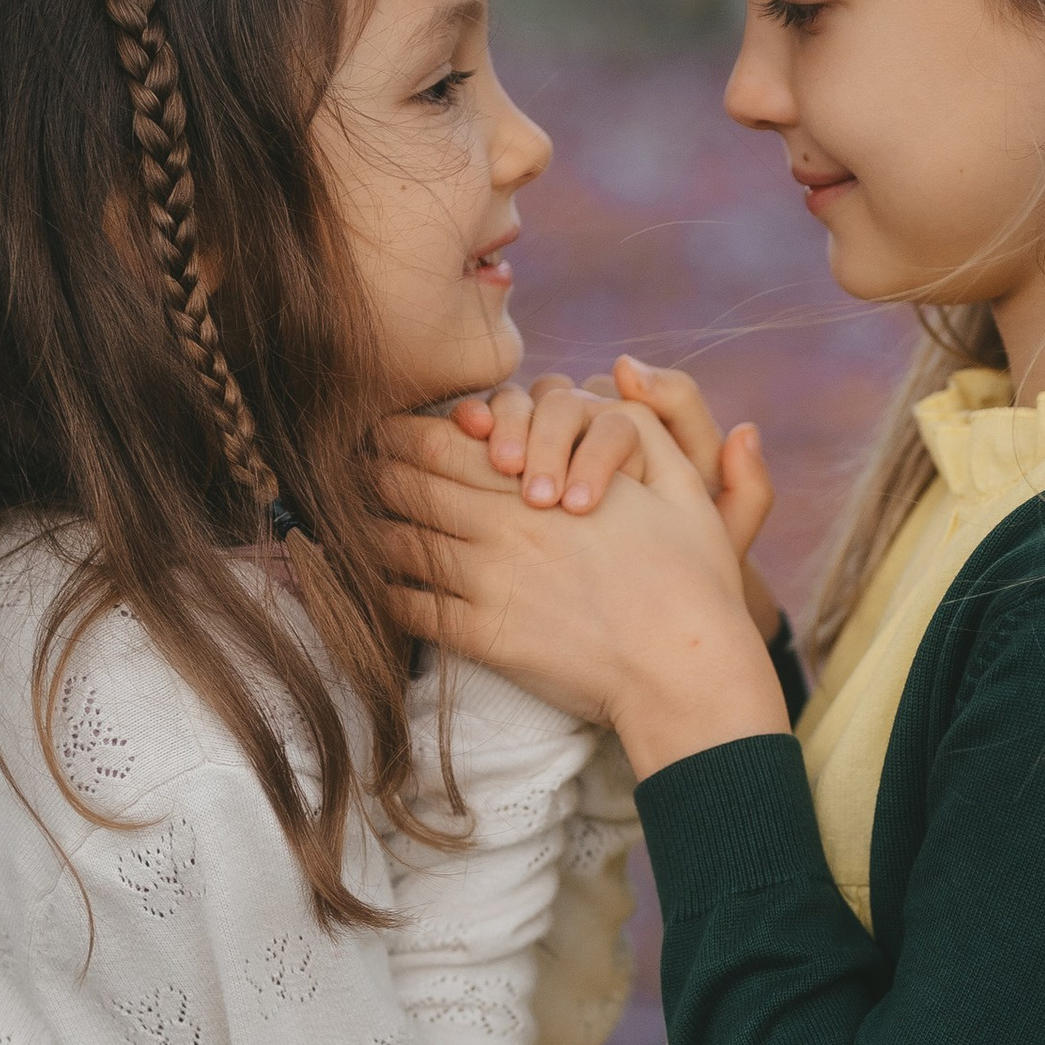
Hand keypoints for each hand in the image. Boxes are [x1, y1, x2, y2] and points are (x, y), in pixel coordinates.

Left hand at [380, 409, 790, 780]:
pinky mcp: (481, 638)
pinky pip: (411, 607)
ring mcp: (485, 584)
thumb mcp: (682, 485)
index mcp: (537, 484)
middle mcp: (500, 527)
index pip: (445, 441)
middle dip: (374, 472)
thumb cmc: (693, 579)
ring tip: (351, 520)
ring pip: (399, 543)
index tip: (385, 430)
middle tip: (351, 467)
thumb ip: (644, 425)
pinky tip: (372, 585)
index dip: (404, 431)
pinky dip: (382, 591)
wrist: (685, 669)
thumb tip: (623, 374)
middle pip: (409, 485)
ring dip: (368, 527)